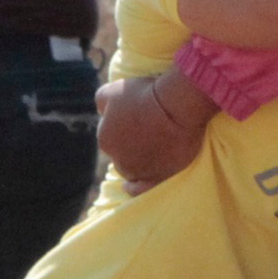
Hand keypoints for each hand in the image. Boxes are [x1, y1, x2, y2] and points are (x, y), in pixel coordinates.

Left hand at [98, 73, 209, 192]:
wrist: (175, 106)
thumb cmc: (145, 94)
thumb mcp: (114, 89)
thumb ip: (102, 102)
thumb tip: (102, 111)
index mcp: (105, 138)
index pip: (111, 134)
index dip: (124, 126)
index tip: (137, 118)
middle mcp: (117, 159)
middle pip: (121, 154)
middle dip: (130, 145)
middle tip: (147, 132)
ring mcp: (138, 171)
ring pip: (132, 169)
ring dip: (137, 162)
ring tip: (150, 152)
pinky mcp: (157, 178)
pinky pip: (141, 189)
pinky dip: (136, 188)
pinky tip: (131, 187)